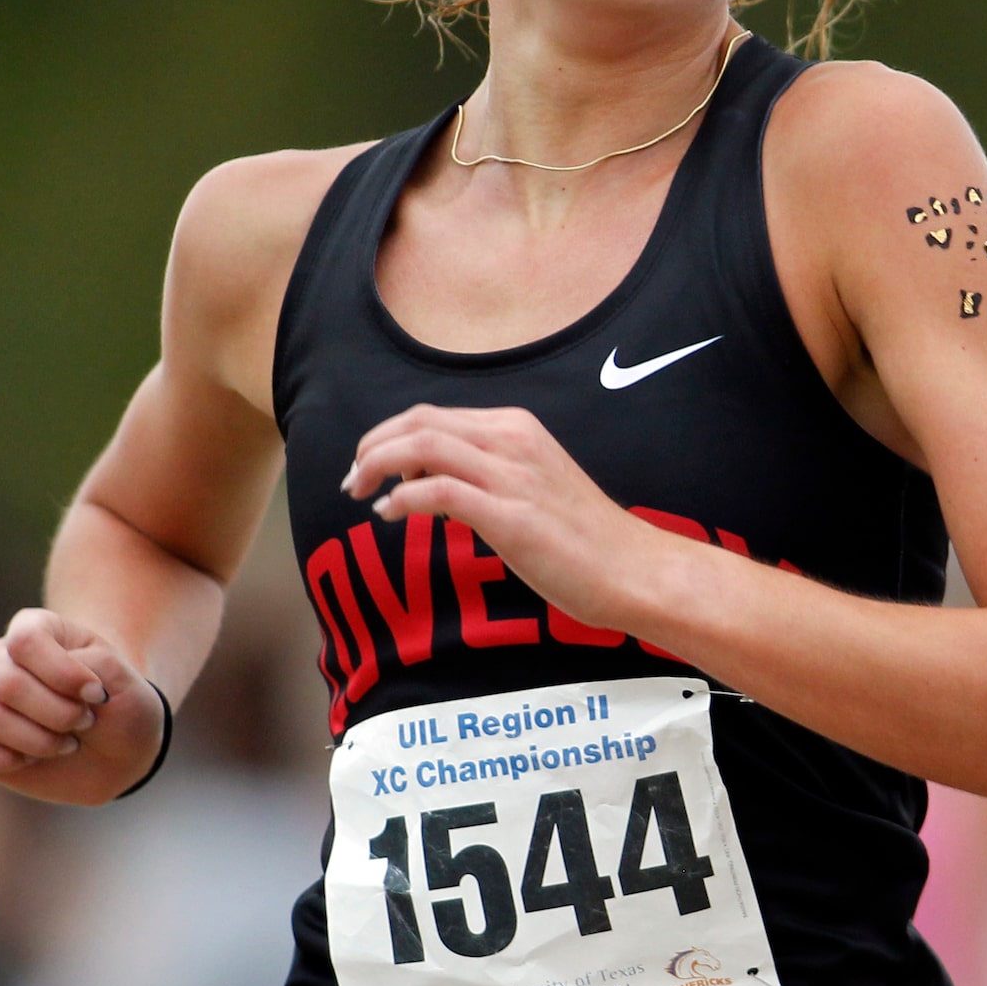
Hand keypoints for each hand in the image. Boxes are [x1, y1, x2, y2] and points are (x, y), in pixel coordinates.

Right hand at [0, 609, 163, 804]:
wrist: (121, 751)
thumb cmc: (120, 705)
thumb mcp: (122, 678)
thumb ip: (86, 666)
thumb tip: (35, 686)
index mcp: (34, 629)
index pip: (26, 641)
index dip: (64, 674)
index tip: (98, 695)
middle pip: (9, 685)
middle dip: (59, 714)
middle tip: (86, 721)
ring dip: (41, 741)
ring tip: (68, 742)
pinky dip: (8, 762)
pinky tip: (34, 759)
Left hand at [343, 404, 661, 630]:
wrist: (633, 569)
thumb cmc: (585, 538)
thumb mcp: (534, 486)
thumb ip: (488, 476)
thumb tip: (432, 487)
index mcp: (518, 429)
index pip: (434, 415)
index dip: (388, 436)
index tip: (369, 467)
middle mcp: (513, 441)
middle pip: (419, 421)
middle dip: (372, 446)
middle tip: (353, 479)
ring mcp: (513, 476)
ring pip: (421, 446)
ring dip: (376, 465)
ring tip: (360, 493)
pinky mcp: (510, 515)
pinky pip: (438, 490)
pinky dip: (401, 498)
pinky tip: (389, 515)